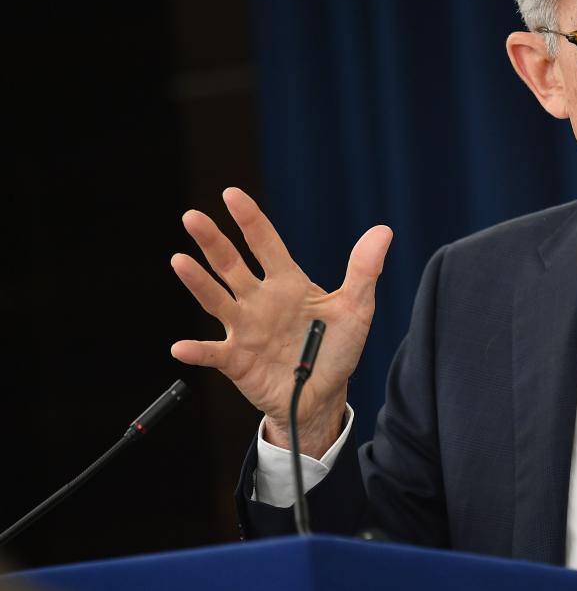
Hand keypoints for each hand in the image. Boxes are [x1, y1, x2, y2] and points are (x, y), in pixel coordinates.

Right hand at [169, 187, 391, 456]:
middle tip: (191, 216)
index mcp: (287, 283)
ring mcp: (245, 330)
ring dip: (198, 282)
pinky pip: (214, 353)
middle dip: (213, 241)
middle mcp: (260, 301)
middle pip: (231, 265)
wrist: (323, 395)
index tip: (231, 194)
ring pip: (217, 301)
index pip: (265, 243)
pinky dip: (197, 351)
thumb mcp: (356, 309)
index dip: (250, 219)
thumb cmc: (336, 348)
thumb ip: (364, 270)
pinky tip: (181, 346)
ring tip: (179, 260)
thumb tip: (383, 230)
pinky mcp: (237, 361)